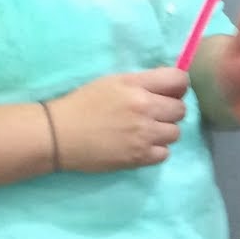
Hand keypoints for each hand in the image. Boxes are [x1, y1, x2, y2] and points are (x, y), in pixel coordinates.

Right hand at [47, 68, 187, 171]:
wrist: (58, 135)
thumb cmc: (82, 104)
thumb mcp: (112, 82)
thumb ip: (142, 83)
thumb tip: (171, 88)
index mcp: (136, 86)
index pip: (179, 80)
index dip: (178, 87)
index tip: (170, 93)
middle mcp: (145, 109)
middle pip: (181, 110)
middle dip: (170, 111)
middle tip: (153, 115)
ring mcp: (144, 135)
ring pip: (175, 133)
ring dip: (163, 133)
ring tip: (144, 132)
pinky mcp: (139, 157)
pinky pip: (165, 154)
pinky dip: (155, 151)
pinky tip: (140, 146)